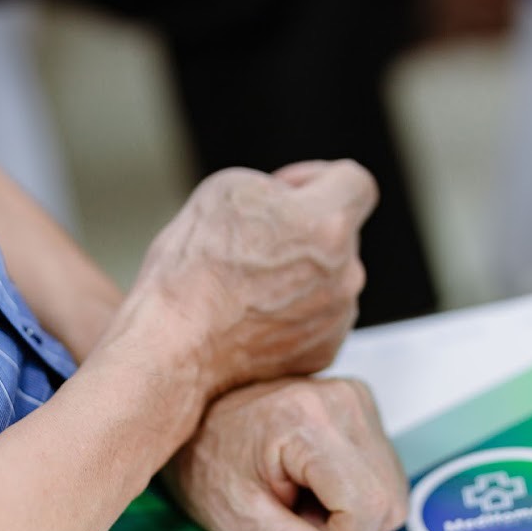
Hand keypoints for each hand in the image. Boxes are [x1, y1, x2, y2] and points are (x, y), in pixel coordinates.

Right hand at [124, 160, 377, 398]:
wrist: (175, 347)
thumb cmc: (194, 266)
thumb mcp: (229, 189)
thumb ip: (282, 186)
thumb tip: (298, 204)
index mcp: (330, 225)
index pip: (356, 182)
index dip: (319, 178)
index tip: (286, 192)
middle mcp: (347, 274)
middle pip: (338, 233)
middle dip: (303, 230)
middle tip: (250, 244)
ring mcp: (338, 318)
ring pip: (330, 278)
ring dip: (299, 273)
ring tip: (245, 286)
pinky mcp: (323, 352)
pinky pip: (317, 318)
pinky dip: (292, 313)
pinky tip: (250, 316)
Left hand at [165, 377, 407, 530]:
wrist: (193, 420)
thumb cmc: (206, 461)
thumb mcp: (238, 518)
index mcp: (308, 420)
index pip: (366, 507)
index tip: (291, 530)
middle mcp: (343, 401)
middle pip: (386, 502)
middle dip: (345, 529)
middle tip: (291, 513)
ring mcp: (356, 400)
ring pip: (391, 492)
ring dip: (351, 513)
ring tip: (299, 495)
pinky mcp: (361, 407)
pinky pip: (384, 474)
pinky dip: (353, 493)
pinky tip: (313, 482)